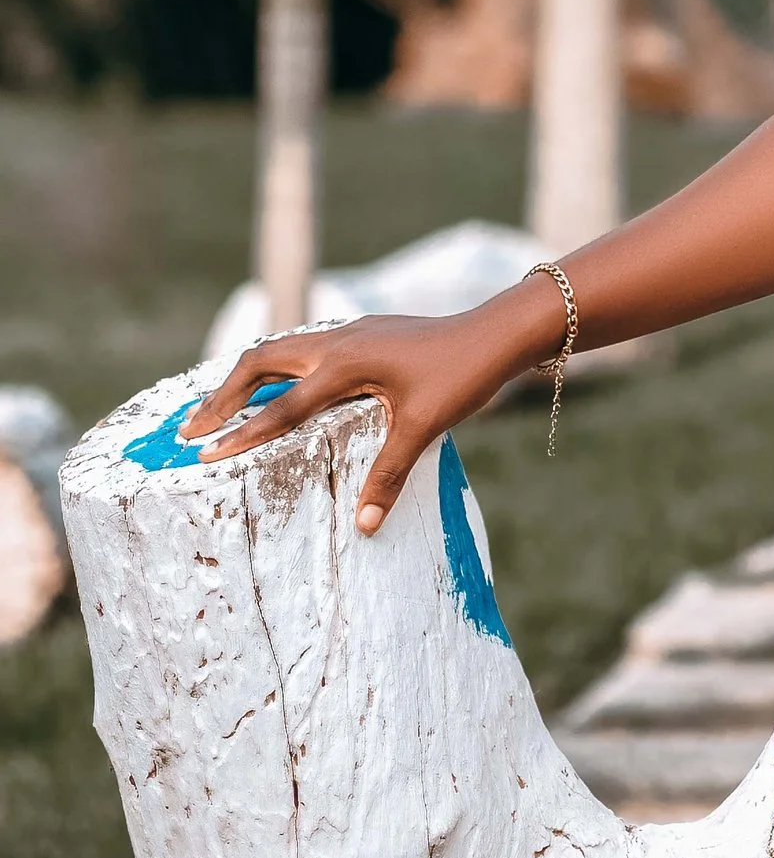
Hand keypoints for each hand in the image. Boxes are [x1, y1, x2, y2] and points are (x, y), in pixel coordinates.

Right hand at [181, 299, 547, 534]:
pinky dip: (278, 367)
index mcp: (345, 363)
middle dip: (222, 395)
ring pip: (281, 348)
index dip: (241, 434)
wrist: (499, 331)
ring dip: (246, 377)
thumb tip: (363, 526)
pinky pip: (306, 348)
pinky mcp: (366, 334)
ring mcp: (352, 333)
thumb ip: (389, 475)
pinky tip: (278, 389)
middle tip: (189, 430)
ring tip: (217, 408)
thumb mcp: (424, 427)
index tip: (202, 455)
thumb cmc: (463, 375)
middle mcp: (339, 341)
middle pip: (261, 362)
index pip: (280, 406)